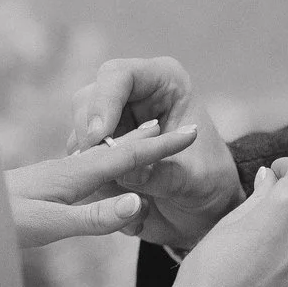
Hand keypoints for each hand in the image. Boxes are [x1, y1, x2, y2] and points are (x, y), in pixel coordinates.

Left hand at [3, 120, 194, 247]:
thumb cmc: (1, 224)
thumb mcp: (50, 226)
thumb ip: (94, 217)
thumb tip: (137, 203)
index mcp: (75, 175)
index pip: (128, 157)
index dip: (162, 147)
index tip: (193, 132)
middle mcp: (68, 168)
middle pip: (118, 149)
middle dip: (150, 140)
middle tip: (179, 126)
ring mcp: (55, 175)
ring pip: (102, 156)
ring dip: (128, 147)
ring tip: (147, 136)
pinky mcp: (44, 186)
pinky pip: (87, 168)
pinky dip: (106, 162)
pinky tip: (97, 167)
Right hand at [67, 56, 241, 249]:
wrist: (203, 211)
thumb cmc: (209, 183)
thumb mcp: (194, 180)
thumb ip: (161, 174)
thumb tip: (124, 172)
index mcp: (163, 82)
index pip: (120, 75)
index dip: (104, 101)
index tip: (99, 136)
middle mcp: (133, 95)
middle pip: (88, 100)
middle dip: (90, 135)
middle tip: (95, 167)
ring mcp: (113, 121)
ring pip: (79, 132)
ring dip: (89, 164)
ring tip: (117, 192)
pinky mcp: (101, 150)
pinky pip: (79, 161)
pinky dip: (90, 182)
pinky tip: (114, 202)